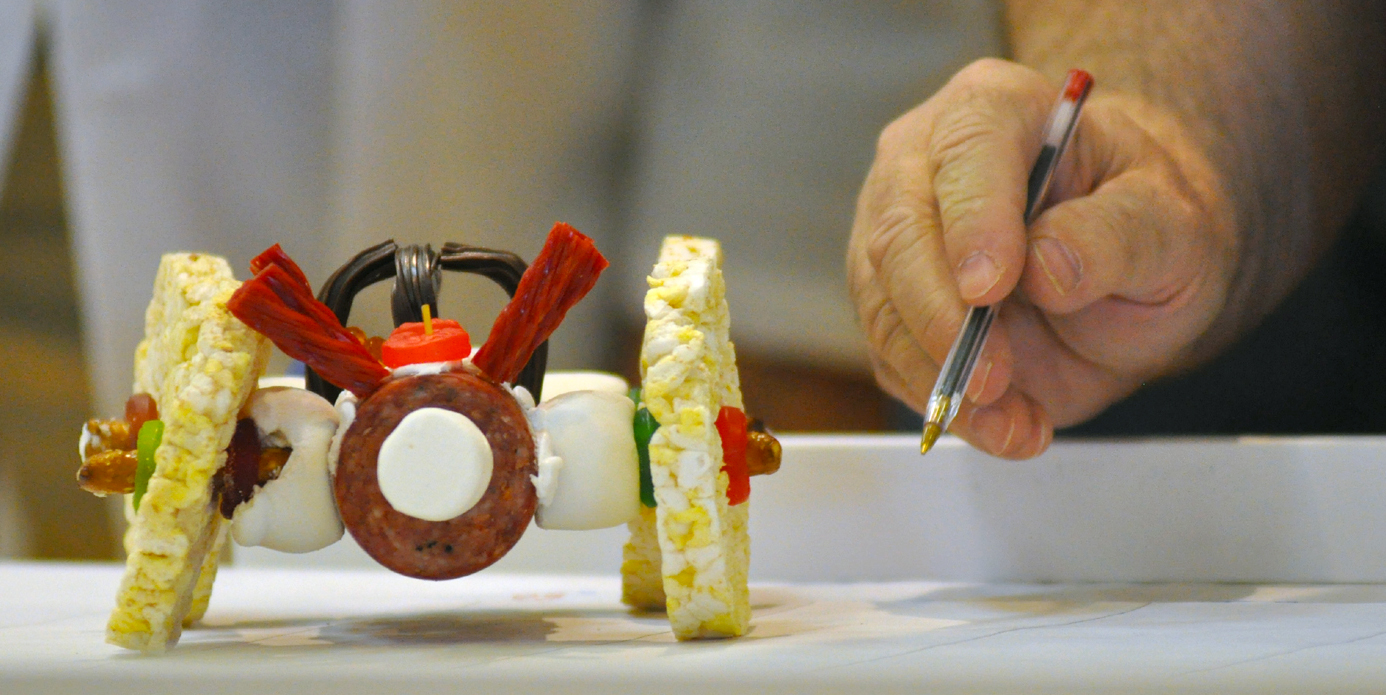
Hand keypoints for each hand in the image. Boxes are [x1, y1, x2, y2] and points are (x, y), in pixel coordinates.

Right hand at [848, 59, 1236, 457]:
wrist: (1125, 263)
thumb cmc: (1144, 221)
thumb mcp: (1171, 224)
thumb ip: (1118, 235)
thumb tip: (1047, 269)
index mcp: (995, 111)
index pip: (966, 154)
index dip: (972, 223)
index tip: (991, 289)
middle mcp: (924, 165)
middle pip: (899, 236)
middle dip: (941, 318)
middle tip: (997, 379)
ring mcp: (895, 235)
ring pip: (883, 308)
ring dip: (941, 377)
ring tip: (1016, 422)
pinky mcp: (891, 305)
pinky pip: (893, 360)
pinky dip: (943, 405)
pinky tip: (1005, 426)